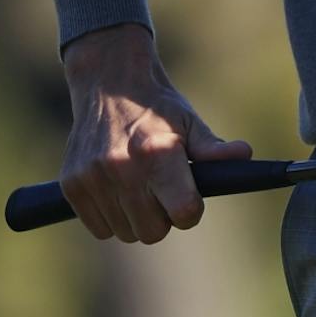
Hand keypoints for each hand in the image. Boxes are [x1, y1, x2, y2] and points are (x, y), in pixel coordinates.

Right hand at [57, 23, 251, 242]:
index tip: (188, 196)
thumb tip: (243, 155)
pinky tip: (116, 189)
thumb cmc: (156, 107)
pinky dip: (110, 217)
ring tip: (138, 186)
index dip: (190, 210)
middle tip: (161, 190)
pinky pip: (99, 228)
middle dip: (162, 218)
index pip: (184, 213)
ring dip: (136, 218)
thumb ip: (213, 148)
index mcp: (157, 152)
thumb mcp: (188, 122)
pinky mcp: (72, 184)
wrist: (108, 83)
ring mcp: (93, 177)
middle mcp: (122, 167)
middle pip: (153, 232)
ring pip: (125, 233)